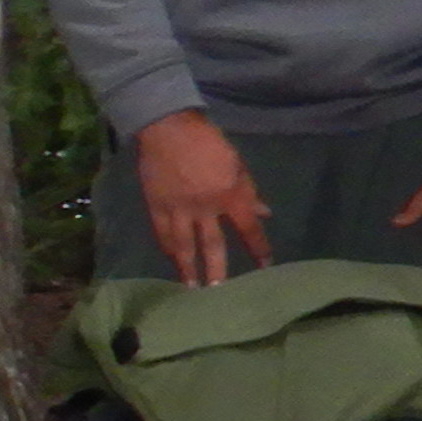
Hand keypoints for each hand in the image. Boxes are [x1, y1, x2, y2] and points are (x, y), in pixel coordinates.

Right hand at [130, 111, 270, 285]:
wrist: (168, 127)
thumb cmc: (209, 142)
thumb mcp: (237, 164)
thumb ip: (249, 191)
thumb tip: (264, 213)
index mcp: (230, 194)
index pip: (249, 229)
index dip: (258, 249)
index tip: (265, 267)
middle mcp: (206, 207)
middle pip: (214, 245)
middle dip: (218, 269)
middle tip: (219, 293)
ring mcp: (179, 208)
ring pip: (185, 245)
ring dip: (189, 268)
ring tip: (191, 288)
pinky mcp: (156, 205)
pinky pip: (162, 232)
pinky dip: (168, 248)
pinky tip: (172, 260)